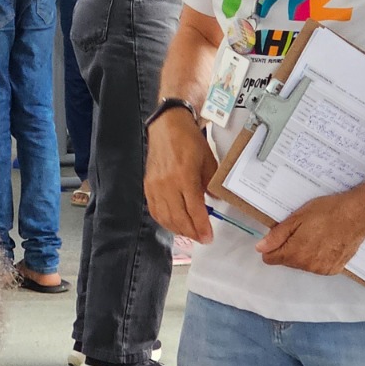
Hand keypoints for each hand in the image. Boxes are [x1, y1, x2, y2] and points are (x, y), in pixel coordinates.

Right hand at [144, 110, 214, 242]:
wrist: (167, 126)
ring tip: (190, 234)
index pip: (193, 209)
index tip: (208, 237)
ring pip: (165, 217)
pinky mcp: (148, 186)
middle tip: (202, 239)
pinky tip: (174, 224)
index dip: (201, 226)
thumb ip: (212, 183)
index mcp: (184, 176)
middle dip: (192, 232)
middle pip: (178, 217)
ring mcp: (155, 186)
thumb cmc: (189, 140)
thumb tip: (216, 202)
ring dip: (178, 229)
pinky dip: (165, 221)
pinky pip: (155, 210)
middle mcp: (167, 184)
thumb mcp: (208, 160)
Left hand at [255, 190, 364, 274]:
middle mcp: (307, 266)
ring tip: (317, 234)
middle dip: (290, 248)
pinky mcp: (334, 269)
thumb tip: (260, 248)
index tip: (281, 234)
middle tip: (303, 230)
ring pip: (302, 264)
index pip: (270, 258)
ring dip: (304, 253)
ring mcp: (322, 269)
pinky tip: (327, 242)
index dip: (272, 245)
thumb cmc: (327, 212)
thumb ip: (277, 236)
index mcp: (295, 253)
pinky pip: (318, 266)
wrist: (358, 215)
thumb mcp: (297, 218)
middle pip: (287, 261)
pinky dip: (319, 256)